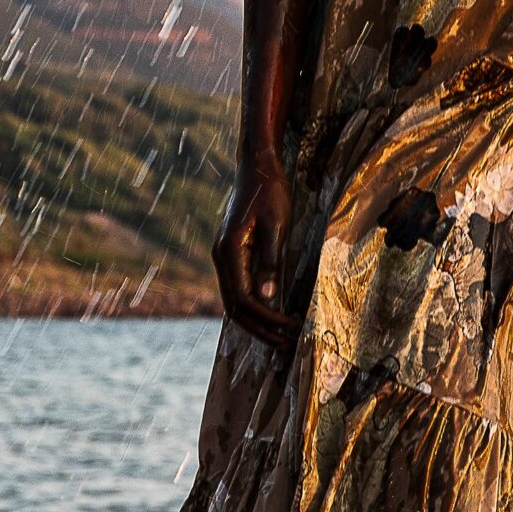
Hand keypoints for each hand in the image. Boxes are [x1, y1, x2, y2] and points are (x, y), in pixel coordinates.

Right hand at [211, 150, 297, 346]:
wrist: (257, 166)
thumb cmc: (270, 191)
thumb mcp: (277, 225)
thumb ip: (271, 261)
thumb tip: (269, 299)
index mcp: (229, 252)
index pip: (245, 299)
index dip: (267, 319)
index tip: (291, 329)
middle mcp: (221, 257)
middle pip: (235, 307)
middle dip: (260, 329)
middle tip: (287, 346)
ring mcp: (225, 256)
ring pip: (235, 301)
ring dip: (257, 321)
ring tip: (282, 337)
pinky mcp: (233, 253)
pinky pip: (240, 289)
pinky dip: (255, 306)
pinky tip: (273, 314)